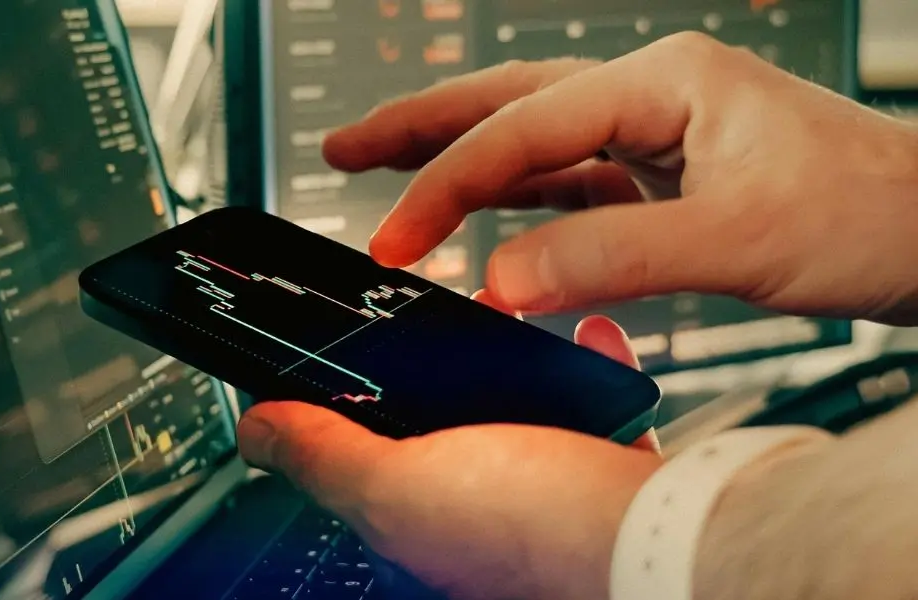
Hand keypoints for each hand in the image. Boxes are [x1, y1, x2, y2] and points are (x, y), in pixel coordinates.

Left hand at [237, 298, 661, 599]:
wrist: (674, 542)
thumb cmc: (542, 532)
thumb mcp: (398, 486)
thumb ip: (324, 454)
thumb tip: (255, 432)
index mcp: (419, 541)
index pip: (359, 473)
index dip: (346, 419)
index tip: (351, 364)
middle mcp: (481, 532)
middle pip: (441, 441)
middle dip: (437, 381)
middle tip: (436, 328)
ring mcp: (547, 510)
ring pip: (515, 426)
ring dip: (507, 370)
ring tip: (502, 321)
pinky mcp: (608, 489)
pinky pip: (591, 421)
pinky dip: (585, 374)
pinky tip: (584, 337)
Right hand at [323, 32, 917, 324]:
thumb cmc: (870, 215)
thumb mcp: (737, 238)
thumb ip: (609, 255)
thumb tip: (500, 278)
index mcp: (665, 83)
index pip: (523, 130)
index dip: (446, 187)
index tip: (392, 242)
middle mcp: (652, 95)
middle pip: (507, 101)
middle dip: (419, 125)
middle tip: (341, 145)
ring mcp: (655, 134)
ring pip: (530, 138)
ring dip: (456, 157)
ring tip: (382, 167)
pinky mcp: (663, 176)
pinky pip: (567, 182)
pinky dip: (514, 202)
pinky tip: (481, 220)